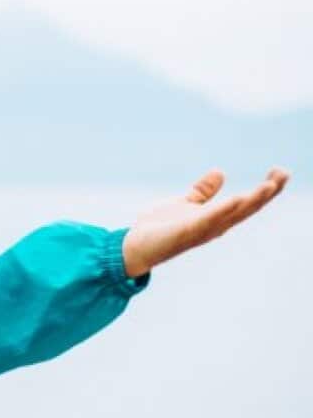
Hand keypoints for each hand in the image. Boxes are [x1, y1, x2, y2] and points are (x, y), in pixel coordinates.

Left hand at [121, 166, 290, 277]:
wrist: (133, 246)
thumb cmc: (159, 228)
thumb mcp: (184, 203)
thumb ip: (202, 191)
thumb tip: (220, 172)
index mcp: (216, 219)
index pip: (247, 203)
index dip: (266, 190)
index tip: (280, 172)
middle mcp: (214, 226)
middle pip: (247, 209)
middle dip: (267, 193)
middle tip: (284, 174)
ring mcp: (200, 231)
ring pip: (232, 215)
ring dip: (252, 200)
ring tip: (270, 185)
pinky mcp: (184, 232)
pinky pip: (206, 221)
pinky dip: (221, 210)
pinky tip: (235, 198)